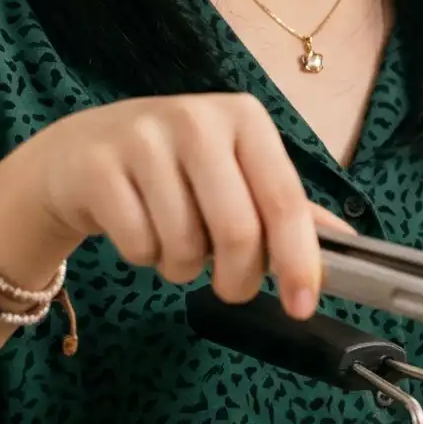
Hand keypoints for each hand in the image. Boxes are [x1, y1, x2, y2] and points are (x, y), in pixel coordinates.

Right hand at [0, 94, 348, 318]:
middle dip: (239, 279)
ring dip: (184, 268)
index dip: (299, 259)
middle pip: (237, 231)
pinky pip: (139, 246)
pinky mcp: (98, 167)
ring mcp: (143, 139)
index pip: (283, 199)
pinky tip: (138, 231)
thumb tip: (346, 243)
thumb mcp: (233, 172)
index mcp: (244, 119)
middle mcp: (197, 119)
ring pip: (184, 245)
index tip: (303, 304)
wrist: (77, 154)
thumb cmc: (171, 167)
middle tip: (231, 288)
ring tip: (174, 244)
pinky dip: (144, 258)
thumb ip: (284, 206)